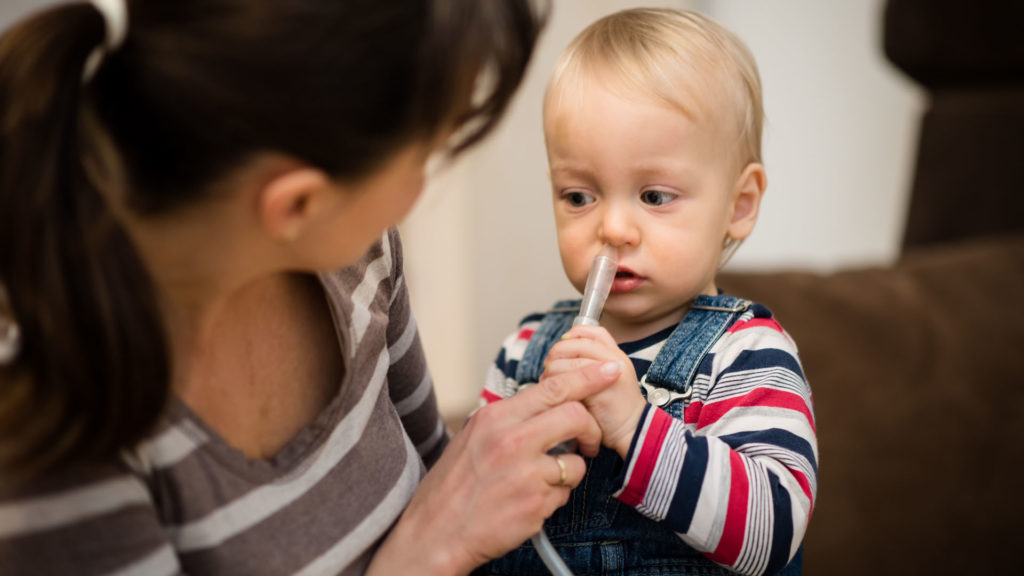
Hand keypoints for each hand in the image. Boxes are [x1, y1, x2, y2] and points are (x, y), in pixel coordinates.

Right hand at [367, 360, 620, 575]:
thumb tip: (546, 404)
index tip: (609, 371)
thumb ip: (510, 419)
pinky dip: (554, 498)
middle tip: (588, 442)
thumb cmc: (453, 485)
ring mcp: (525, 474)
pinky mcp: (536, 505)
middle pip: (575, 416)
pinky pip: (564, 493)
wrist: (435, 532)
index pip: (553, 388)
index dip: (588, 377)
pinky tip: (529, 502)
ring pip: (576, 461)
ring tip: (542, 481)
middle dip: (590, 430)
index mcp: (495, 418)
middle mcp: (511, 440)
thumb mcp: (474, 437)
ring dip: (568, 471)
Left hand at [540, 325, 645, 458]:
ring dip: (551, 373)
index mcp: (615, 354)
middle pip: (573, 343)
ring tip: (551, 387)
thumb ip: (588, 364)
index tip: (562, 346)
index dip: (573, 334)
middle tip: (550, 372)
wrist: (633, 432)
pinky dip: (556, 387)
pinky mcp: (600, 388)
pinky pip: (568, 380)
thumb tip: (556, 354)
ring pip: (565, 360)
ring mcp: (609, 372)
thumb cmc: (614, 410)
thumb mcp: (604, 380)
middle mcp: (614, 358)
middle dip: (555, 356)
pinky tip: (557, 397)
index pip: (592, 331)